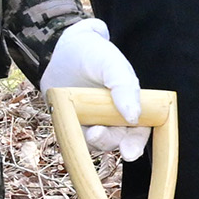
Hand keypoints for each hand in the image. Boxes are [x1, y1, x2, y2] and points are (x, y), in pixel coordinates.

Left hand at [39, 17, 146, 160]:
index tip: (130, 153)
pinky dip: (73, 136)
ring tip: (90, 129)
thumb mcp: (112, 64)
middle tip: (99, 134)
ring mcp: (91, 121)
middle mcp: (113, 116)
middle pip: (117, 139)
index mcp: (130, 104)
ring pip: (96, 141)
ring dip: (93, 140)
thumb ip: (125, 86)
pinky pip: (73, 137)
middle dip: (110, 142)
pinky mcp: (70, 123)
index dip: (136, 144)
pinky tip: (70, 125)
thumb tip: (134, 117)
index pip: (139, 131)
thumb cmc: (93, 52)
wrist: (60, 46)